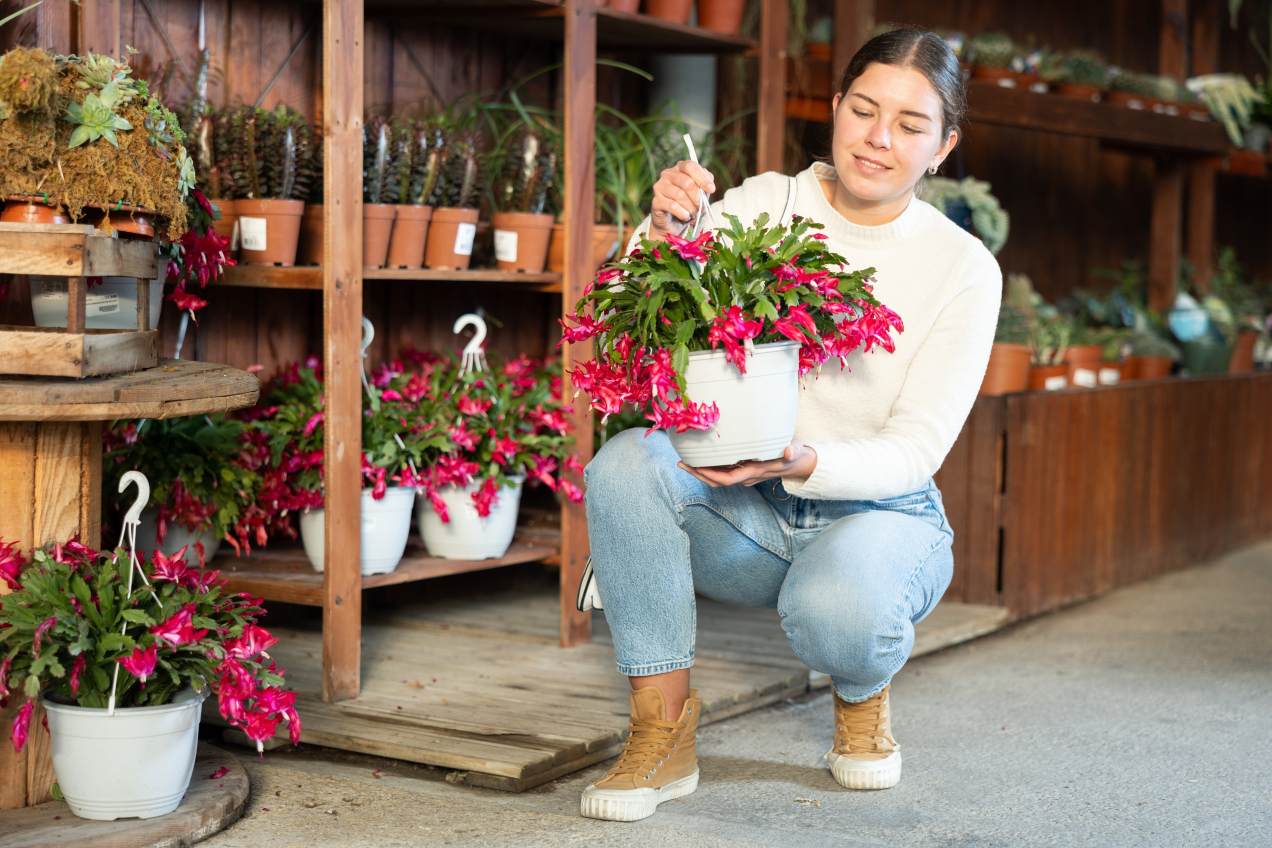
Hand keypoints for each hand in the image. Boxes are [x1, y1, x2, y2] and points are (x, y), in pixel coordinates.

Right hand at [650, 160, 715, 240]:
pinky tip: (685, 216)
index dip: (703, 178)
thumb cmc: (688, 205)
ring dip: (691, 208)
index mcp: (680, 168)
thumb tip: (709, 185)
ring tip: (693, 213)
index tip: (712, 190)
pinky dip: (683, 214)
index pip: (690, 166)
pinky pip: (673, 206)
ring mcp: (660, 186)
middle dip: (698, 198)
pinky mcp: (656, 201)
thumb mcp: (700, 193)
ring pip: (680, 196)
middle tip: (701, 208)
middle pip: (687, 183)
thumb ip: (705, 186)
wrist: (673, 222)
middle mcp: (667, 174)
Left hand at [677, 442, 816, 487]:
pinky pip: (721, 472)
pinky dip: (708, 468)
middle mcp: (746, 476)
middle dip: (699, 475)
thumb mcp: (796, 451)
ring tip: (684, 462)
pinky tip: (698, 459)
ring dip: (700, 472)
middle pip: (718, 481)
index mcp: (755, 471)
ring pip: (717, 478)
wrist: (797, 463)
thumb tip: (789, 452)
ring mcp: (742, 475)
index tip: (698, 467)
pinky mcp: (741, 470)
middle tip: (682, 463)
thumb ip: (793, 451)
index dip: (712, 475)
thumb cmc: (795, 454)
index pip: (729, 478)